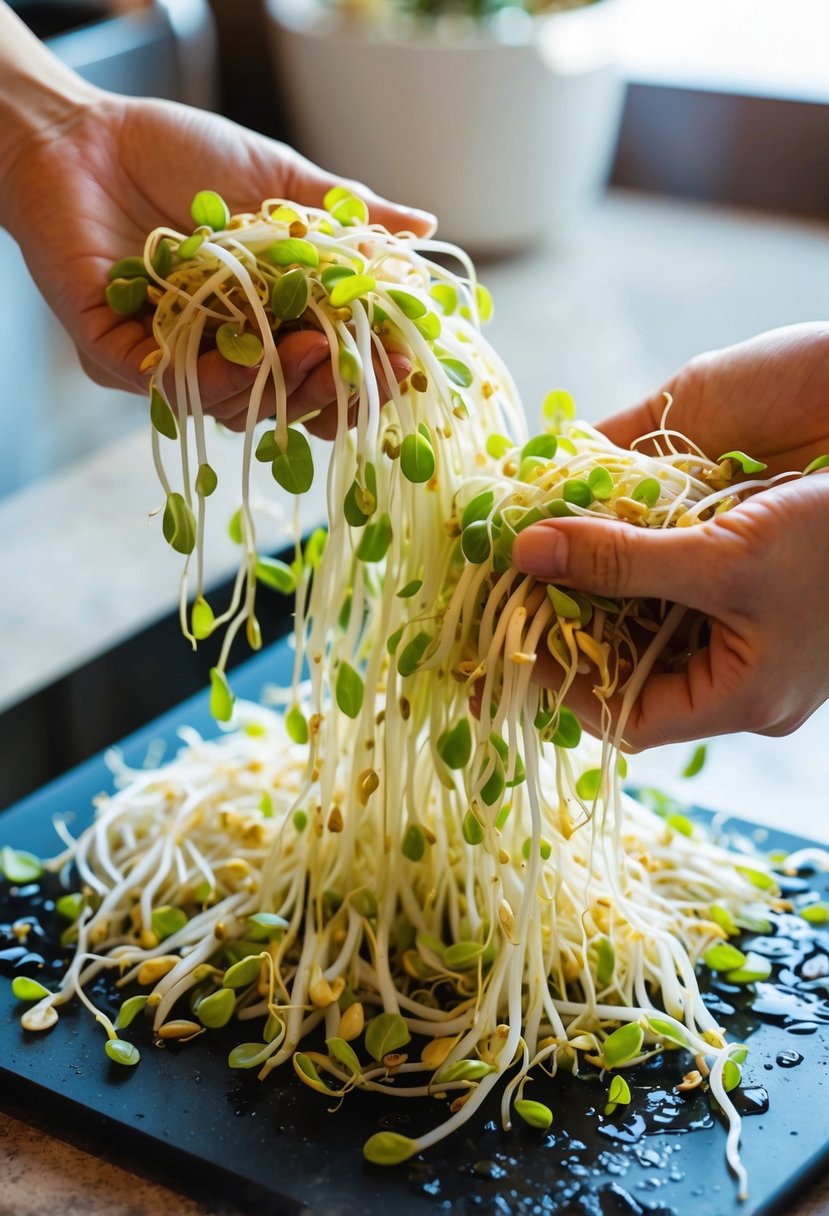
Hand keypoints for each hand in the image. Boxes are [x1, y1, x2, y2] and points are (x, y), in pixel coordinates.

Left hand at [2, 90, 434, 433]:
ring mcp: (170, 360)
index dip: (362, 375)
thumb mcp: (277, 181)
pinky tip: (250, 357)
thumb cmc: (178, 152)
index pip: (320, 369)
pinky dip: (213, 379)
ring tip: (316, 352)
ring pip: (232, 407)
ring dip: (280, 388)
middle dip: (331, 393)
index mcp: (263, 319)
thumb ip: (345, 212)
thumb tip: (427, 227)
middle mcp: (219, 351)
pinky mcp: (117, 355)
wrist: (86, 131)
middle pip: (283, 402)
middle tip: (370, 370)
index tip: (403, 361)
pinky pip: (169, 390)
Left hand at [513, 324, 828, 746]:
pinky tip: (595, 526)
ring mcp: (748, 630)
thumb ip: (623, 560)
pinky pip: (676, 583)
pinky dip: (633, 557)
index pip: (629, 719)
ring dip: (598, 586)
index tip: (510, 641)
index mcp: (744, 697)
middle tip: (511, 592)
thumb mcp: (724, 558)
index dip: (564, 687)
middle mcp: (742, 675)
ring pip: (650, 622)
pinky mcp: (750, 582)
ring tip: (540, 556)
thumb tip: (525, 554)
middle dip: (573, 627)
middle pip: (633, 667)